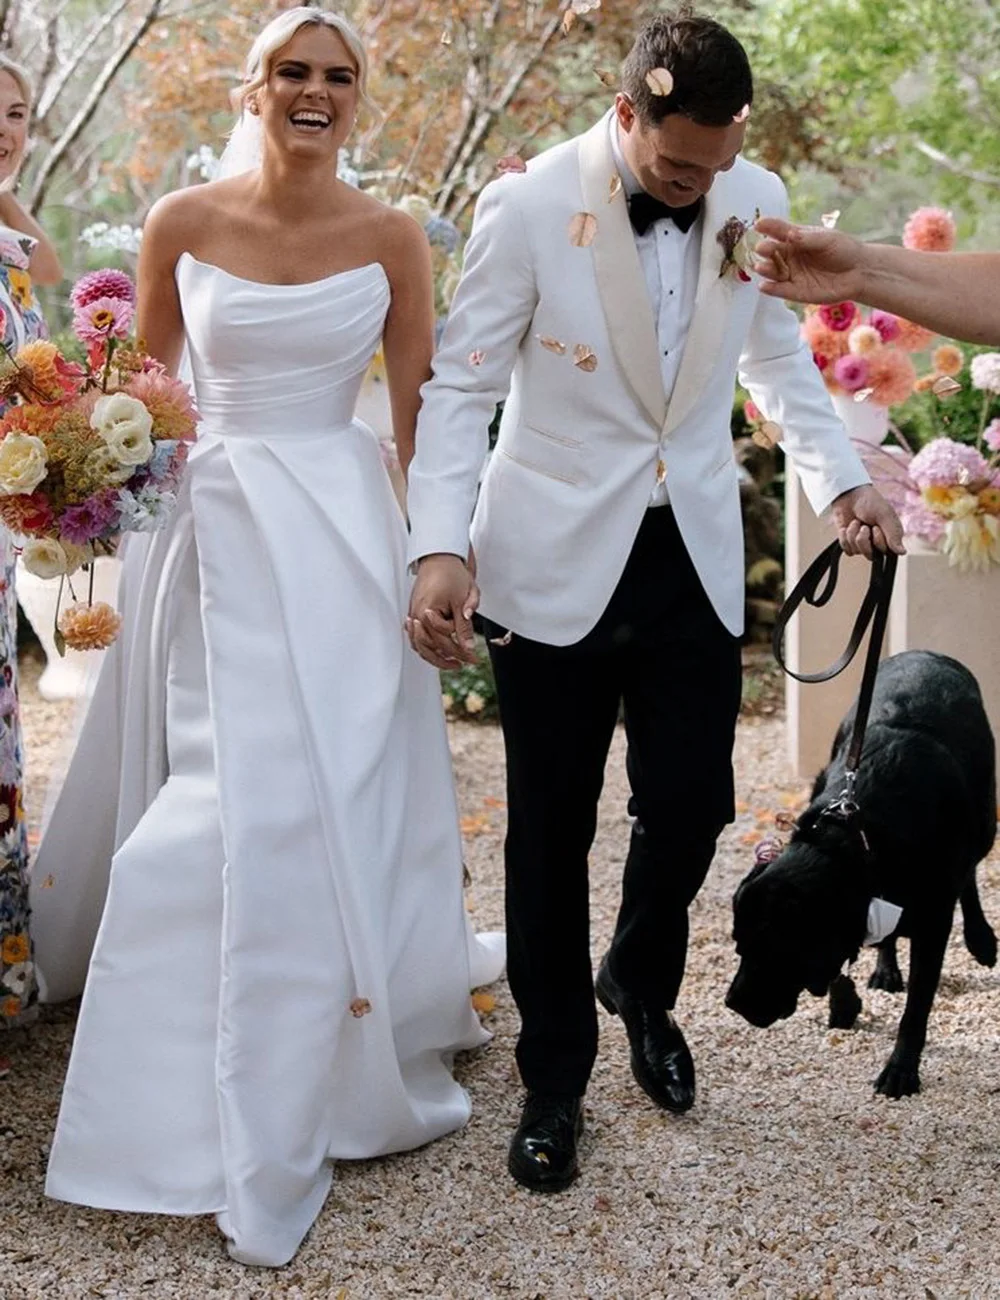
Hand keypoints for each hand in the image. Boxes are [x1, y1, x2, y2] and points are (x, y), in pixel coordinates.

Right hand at [406, 553, 479, 668]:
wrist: (440, 557)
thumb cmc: (453, 574)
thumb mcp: (465, 599)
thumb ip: (464, 625)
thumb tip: (468, 646)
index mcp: (428, 611)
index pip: (444, 640)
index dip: (461, 651)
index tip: (474, 658)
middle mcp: (416, 615)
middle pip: (430, 647)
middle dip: (449, 658)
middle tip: (466, 663)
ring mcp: (413, 614)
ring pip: (419, 645)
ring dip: (435, 657)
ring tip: (452, 663)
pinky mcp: (413, 612)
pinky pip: (415, 637)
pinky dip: (424, 647)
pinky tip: (436, 653)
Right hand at [753, 218, 866, 304]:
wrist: (859, 272)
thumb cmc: (844, 250)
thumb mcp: (828, 239)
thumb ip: (808, 239)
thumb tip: (790, 235)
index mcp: (796, 238)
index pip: (779, 231)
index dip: (768, 227)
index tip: (759, 225)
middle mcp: (790, 255)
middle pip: (772, 252)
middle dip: (765, 249)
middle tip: (761, 248)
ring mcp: (791, 273)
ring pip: (773, 272)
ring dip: (765, 270)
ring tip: (760, 267)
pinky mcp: (796, 291)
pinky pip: (780, 290)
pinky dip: (771, 289)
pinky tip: (763, 286)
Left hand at [829, 486, 905, 559]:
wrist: (849, 495)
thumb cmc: (870, 502)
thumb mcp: (885, 515)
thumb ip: (893, 535)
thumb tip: (903, 552)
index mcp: (891, 536)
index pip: (885, 552)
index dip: (878, 540)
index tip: (875, 527)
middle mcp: (878, 543)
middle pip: (870, 555)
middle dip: (863, 538)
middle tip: (864, 525)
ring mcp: (863, 544)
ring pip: (857, 551)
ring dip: (853, 534)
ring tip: (856, 522)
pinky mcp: (850, 544)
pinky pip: (847, 550)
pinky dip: (844, 538)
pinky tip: (846, 528)